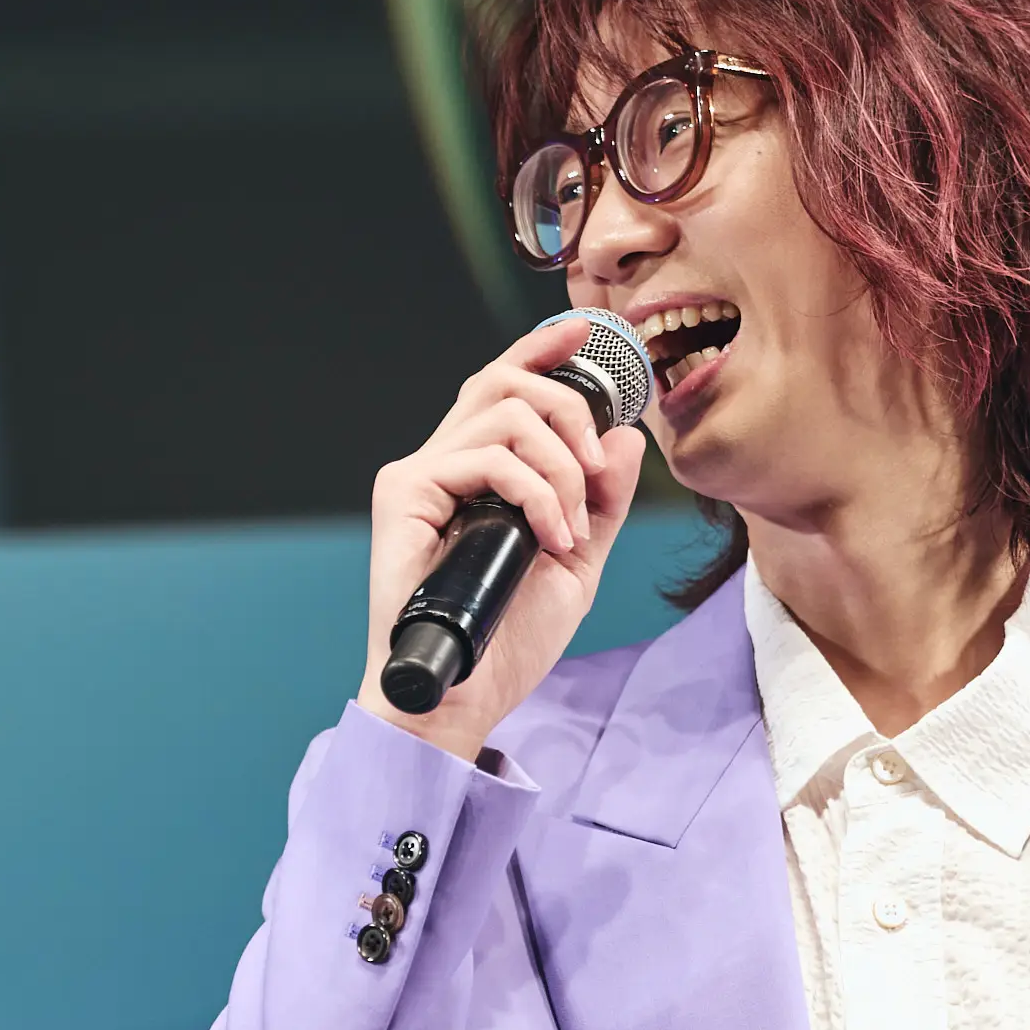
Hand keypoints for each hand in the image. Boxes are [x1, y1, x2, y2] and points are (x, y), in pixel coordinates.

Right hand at [356, 313, 650, 761]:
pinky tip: (551, 538)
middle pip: (505, 382)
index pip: (503, 387)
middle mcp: (442, 462)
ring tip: (571, 527)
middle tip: (596, 469)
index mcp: (476, 472)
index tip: (583, 334)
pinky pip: (487, 457)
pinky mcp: (404, 493)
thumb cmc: (509, 639)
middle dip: (570, 408)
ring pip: (504, 414)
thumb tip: (626, 438)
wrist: (467, 695)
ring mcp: (419, 474)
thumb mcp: (577, 563)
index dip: (541, 351)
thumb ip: (602, 503)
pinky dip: (537, 492)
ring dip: (560, 466)